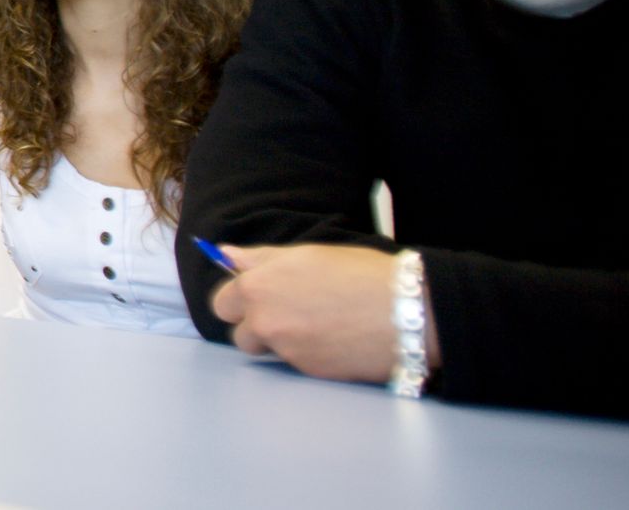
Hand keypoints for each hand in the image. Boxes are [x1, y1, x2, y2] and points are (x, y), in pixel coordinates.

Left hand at [209, 244, 420, 383]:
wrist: (407, 312)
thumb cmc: (361, 273)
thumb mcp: (307, 255)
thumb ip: (261, 259)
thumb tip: (225, 254)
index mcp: (258, 286)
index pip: (222, 302)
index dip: (240, 299)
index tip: (259, 295)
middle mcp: (264, 321)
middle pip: (238, 332)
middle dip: (254, 324)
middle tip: (287, 312)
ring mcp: (286, 350)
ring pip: (266, 350)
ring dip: (278, 342)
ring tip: (313, 326)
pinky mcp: (308, 373)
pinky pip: (294, 364)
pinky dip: (306, 354)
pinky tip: (332, 340)